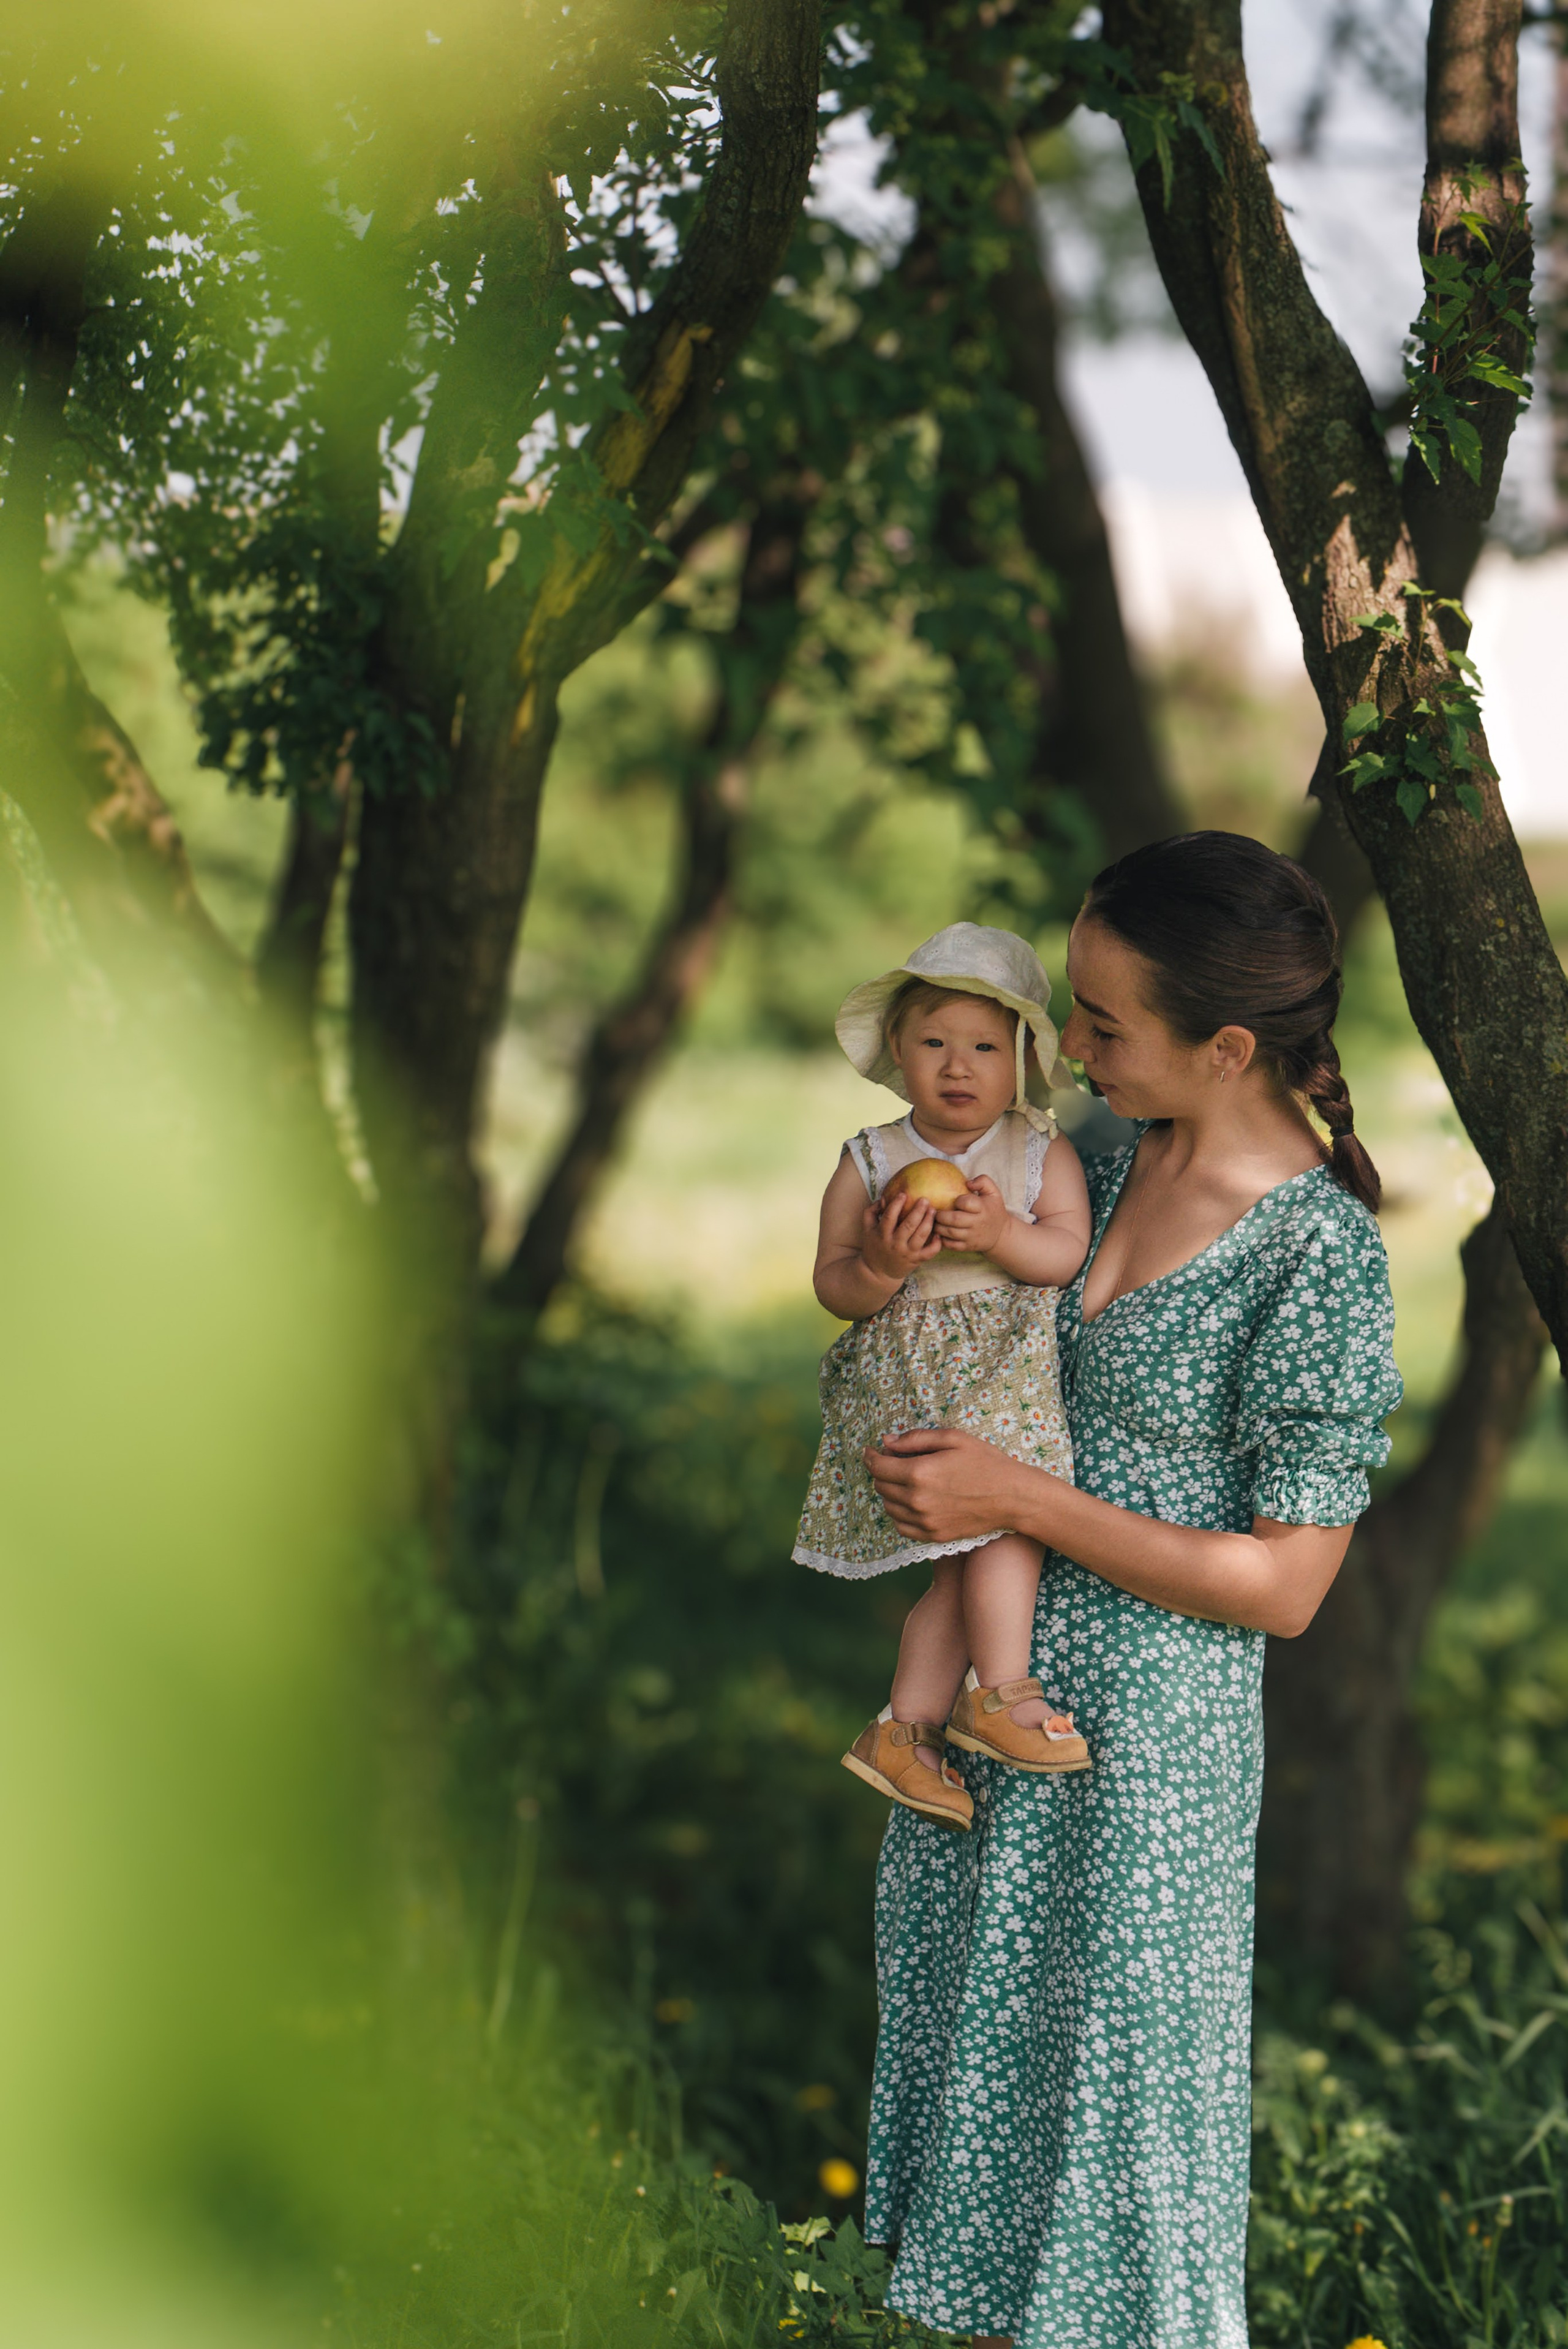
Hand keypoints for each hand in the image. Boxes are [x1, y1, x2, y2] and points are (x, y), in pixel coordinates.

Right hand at [860, 1189, 942, 1282]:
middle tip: (925, 1199)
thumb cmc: (874, 1246)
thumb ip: (872, 1211)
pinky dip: (936, 1243)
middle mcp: (895, 1244)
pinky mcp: (916, 1260)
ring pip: (921, 1236)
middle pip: (908, 1225)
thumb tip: (883, 1198)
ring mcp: (907, 1253)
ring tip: (933, 1211)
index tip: (903, 1194)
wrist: (878, 1272)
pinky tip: (939, 1233)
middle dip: (918, 1211)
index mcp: (882, 1234)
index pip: (889, 1217)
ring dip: (928, 1222)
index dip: (896, 1204)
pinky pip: (930, 1252)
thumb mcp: (867, 1229)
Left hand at [864, 1426, 1051, 1544]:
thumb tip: (886, 1442)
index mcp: (919, 1473)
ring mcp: (925, 1522)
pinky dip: (899, 1514)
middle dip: (882, 1471)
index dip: (871, 1457)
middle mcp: (917, 1500)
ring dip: (890, 1492)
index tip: (871, 1450)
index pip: (878, 1467)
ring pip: (889, 1507)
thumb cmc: (986, 1462)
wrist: (1012, 1497)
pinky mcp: (933, 1536)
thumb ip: (916, 1439)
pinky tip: (911, 1502)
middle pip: (881, 1486)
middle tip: (893, 1461)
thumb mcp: (953, 1439)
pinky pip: (902, 1527)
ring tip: (904, 1480)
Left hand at [933, 1172, 1007, 1254]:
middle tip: (935, 1211)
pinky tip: (938, 1232)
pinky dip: (941, 1239)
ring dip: (938, 1227)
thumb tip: (967, 1183)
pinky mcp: (967, 1246)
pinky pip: (951, 1245)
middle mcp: (978, 1223)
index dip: (958, 1200)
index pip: (967, 1203)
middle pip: (955, 1219)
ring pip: (951, 1233)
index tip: (955, 1200)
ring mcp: (972, 1237)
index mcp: (983, 1208)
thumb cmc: (992, 1209)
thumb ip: (983, 1181)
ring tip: (934, 1221)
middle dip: (941, 1215)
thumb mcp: (993, 1192)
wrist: (1000, 1234)